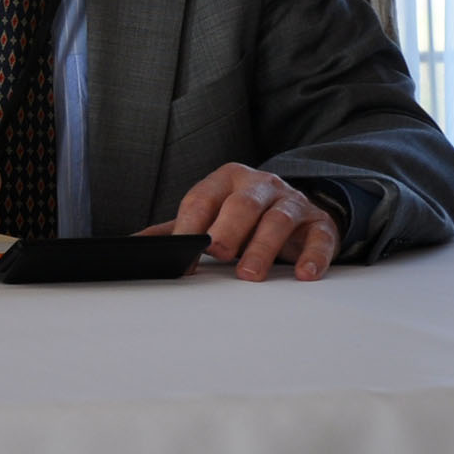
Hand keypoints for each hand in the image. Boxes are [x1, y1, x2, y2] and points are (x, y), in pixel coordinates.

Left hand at [142, 164, 339, 280]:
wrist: (295, 209)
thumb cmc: (242, 216)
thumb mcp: (208, 216)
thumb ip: (175, 230)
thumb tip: (134, 245)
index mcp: (227, 179)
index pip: (203, 199)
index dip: (190, 227)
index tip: (180, 255)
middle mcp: (261, 185)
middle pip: (243, 203)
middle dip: (228, 228)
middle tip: (218, 252)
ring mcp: (293, 202)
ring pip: (278, 220)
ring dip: (263, 247)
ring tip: (249, 274)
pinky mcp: (320, 223)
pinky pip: (320, 237)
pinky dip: (314, 256)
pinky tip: (304, 274)